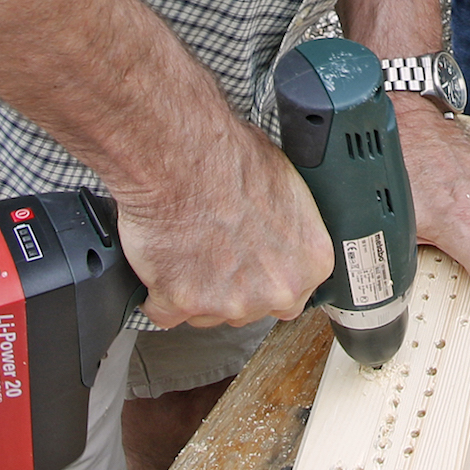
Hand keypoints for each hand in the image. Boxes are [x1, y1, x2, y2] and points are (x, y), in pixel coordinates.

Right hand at [115, 109, 333, 330]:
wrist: (182, 156)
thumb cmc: (230, 159)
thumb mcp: (286, 183)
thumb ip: (290, 228)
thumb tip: (282, 231)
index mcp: (309, 261)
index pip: (294, 294)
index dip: (267, 279)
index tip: (254, 268)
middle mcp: (274, 288)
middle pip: (251, 308)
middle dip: (233, 286)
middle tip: (218, 250)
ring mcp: (228, 301)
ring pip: (209, 313)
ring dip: (197, 289)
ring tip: (190, 246)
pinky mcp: (181, 304)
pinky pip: (166, 312)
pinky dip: (159, 292)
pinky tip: (163, 261)